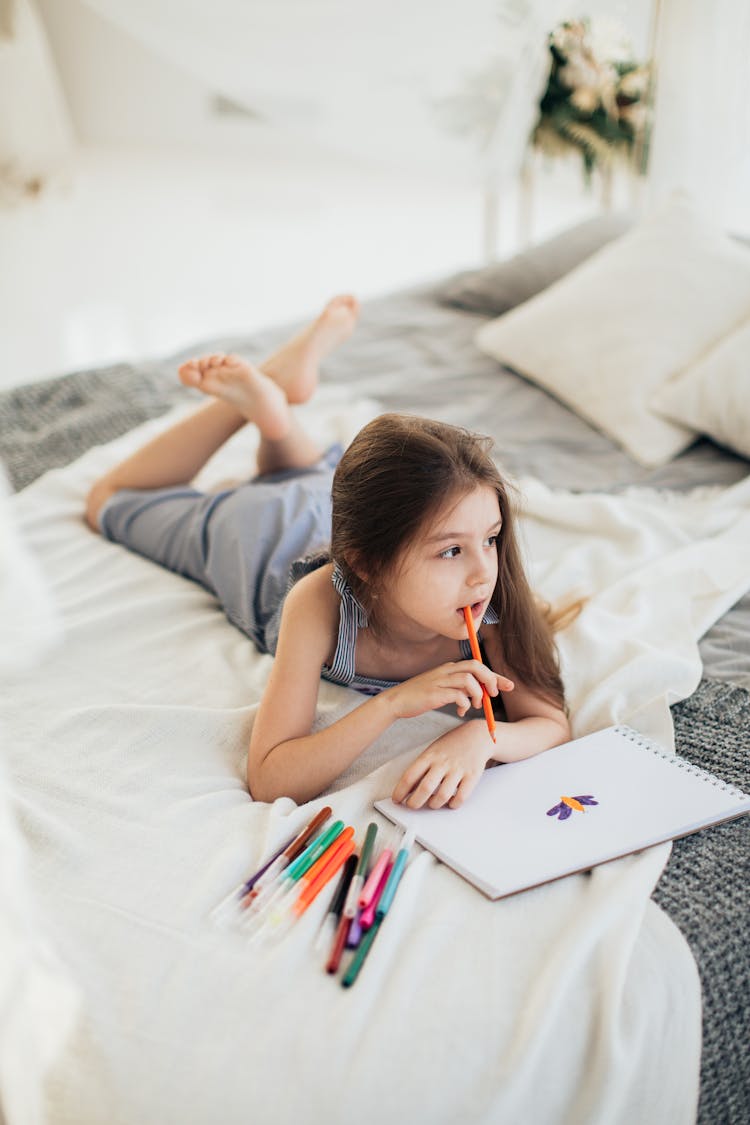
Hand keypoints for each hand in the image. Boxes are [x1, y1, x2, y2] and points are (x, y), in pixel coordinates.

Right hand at [385, 660, 512, 721]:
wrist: (396, 701)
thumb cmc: (420, 697)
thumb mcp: (442, 689)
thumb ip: (459, 689)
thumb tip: (477, 696)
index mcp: (449, 668)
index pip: (478, 666)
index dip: (495, 676)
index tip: (509, 686)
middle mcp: (446, 670)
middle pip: (476, 666)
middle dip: (490, 680)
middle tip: (493, 695)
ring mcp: (440, 680)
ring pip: (469, 680)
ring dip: (478, 694)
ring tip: (475, 706)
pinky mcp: (435, 693)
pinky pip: (457, 695)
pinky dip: (464, 703)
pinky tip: (460, 711)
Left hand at [392, 722, 492, 809]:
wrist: (476, 735)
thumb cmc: (451, 745)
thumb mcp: (433, 751)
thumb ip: (422, 768)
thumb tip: (408, 788)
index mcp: (429, 756)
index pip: (410, 776)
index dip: (400, 791)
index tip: (396, 799)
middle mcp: (443, 763)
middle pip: (425, 788)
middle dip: (414, 802)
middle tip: (412, 805)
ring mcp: (458, 769)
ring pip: (442, 796)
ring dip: (434, 805)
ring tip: (432, 803)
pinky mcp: (472, 776)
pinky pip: (461, 797)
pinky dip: (453, 804)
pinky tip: (450, 802)